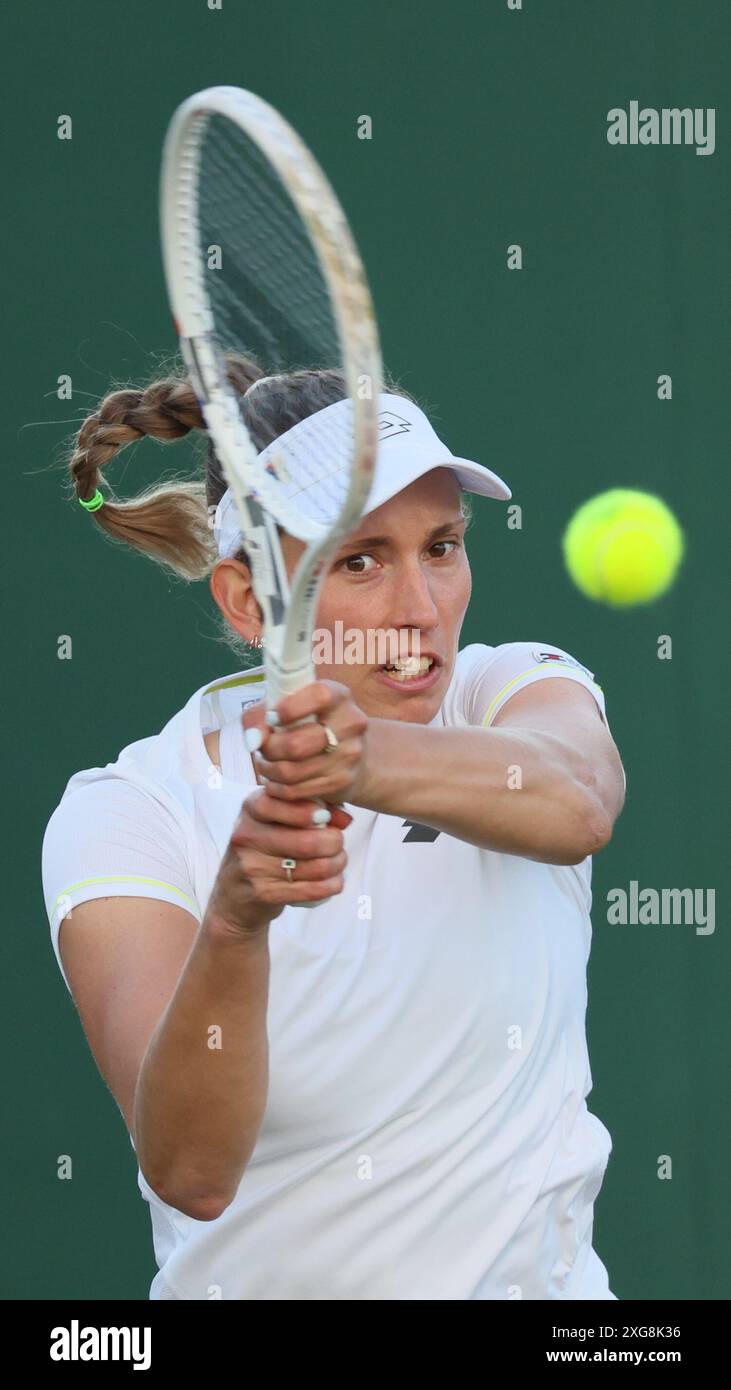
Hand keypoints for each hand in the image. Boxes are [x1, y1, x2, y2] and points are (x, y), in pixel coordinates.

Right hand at [208, 786, 352, 934]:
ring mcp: (253, 866)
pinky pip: (312, 890)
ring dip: (337, 864)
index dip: (312, 811)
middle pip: (308, 841)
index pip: (285, 802)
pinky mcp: (263, 892)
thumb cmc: (265, 849)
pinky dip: (332, 885)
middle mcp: (247, 835)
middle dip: (335, 842)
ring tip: (338, 861)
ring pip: (315, 867)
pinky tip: (335, 880)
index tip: (325, 817)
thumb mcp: (278, 821)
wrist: (235, 895)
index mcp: (251, 808)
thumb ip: (311, 810)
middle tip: (338, 843)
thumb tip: (344, 819)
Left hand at [242, 680, 369, 805]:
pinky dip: (278, 788)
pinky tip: (275, 780)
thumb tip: (253, 739)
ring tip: (265, 764)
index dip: (289, 709)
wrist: (352, 755)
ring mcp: (348, 755)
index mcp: (338, 696)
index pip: (317, 697)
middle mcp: (350, 724)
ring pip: (292, 771)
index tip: (272, 718)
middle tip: (262, 749)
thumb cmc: (310, 723)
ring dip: (269, 770)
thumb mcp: (287, 706)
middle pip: (296, 744)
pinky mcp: (342, 781)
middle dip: (269, 749)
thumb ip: (260, 714)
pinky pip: (296, 790)